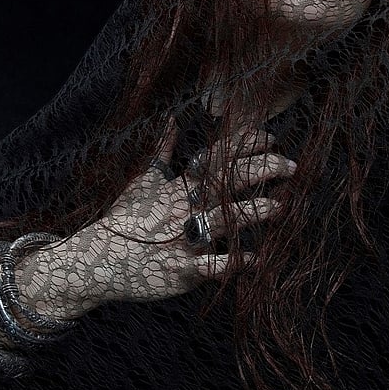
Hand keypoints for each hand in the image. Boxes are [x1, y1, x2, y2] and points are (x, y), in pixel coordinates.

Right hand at [74, 121, 295, 305]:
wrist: (97, 259)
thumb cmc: (125, 219)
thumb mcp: (143, 180)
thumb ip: (161, 150)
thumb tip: (171, 119)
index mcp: (179, 185)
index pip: (216, 156)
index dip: (244, 144)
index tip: (272, 136)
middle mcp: (183, 207)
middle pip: (225, 181)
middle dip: (259, 170)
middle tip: (291, 165)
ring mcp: (181, 238)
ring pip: (219, 220)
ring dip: (249, 212)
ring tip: (278, 207)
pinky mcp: (178, 270)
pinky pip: (207, 265)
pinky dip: (231, 262)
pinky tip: (255, 258)